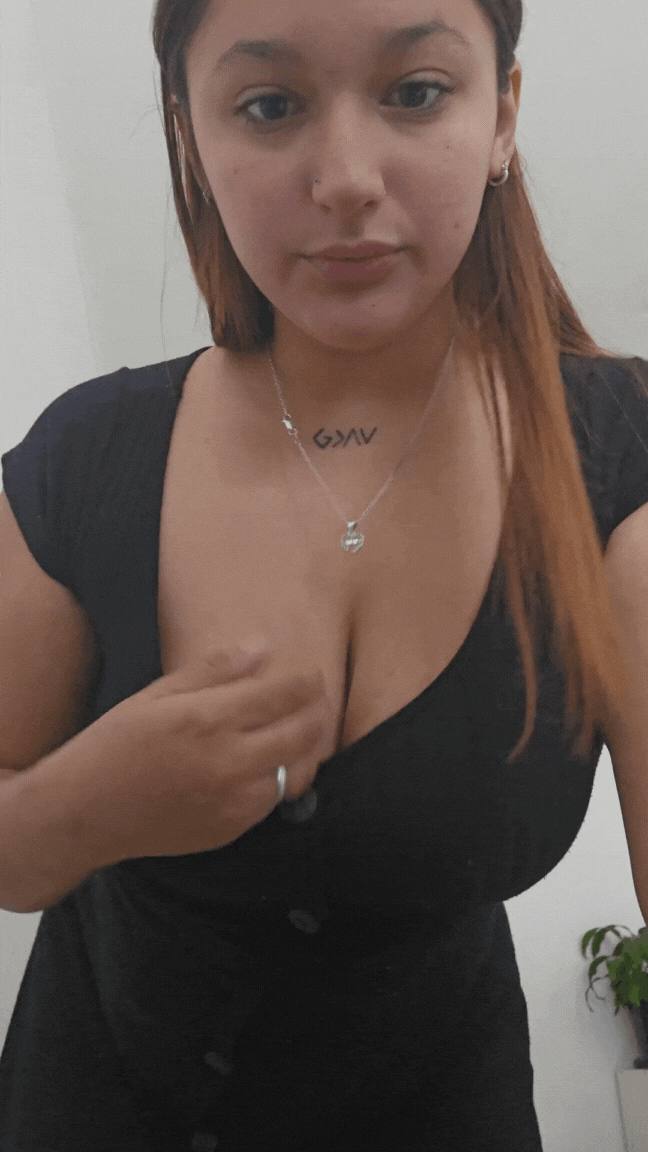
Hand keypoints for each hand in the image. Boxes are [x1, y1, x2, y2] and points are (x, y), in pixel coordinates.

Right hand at [92, 644, 329, 860]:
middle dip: (317, 712)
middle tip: (318, 701)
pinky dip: (277, 780)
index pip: (282, 696)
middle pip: (302, 734)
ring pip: (294, 772)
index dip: (306, 682)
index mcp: (208, 720)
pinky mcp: (229, 830)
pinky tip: (267, 766)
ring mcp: (232, 801)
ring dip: (304, 750)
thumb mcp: (155, 696)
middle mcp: (228, 762)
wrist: (83, 813)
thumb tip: (261, 647)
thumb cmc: (114, 746)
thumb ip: (213, 672)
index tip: (313, 675)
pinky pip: (271, 801)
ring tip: (302, 732)